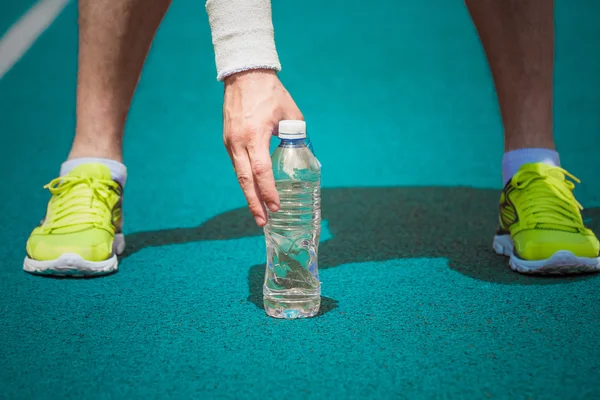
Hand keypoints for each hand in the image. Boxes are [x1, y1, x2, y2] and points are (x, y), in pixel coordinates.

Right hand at [223, 69, 302, 226]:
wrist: (244, 74)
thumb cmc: (270, 93)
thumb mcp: (290, 113)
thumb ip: (297, 135)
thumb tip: (302, 152)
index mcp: (254, 136)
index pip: (261, 171)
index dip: (268, 192)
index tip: (276, 207)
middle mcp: (238, 142)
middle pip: (245, 181)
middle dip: (254, 204)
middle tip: (263, 222)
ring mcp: (230, 142)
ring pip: (240, 175)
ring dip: (249, 195)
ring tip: (259, 212)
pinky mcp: (228, 140)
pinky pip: (238, 165)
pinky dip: (246, 180)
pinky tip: (254, 190)